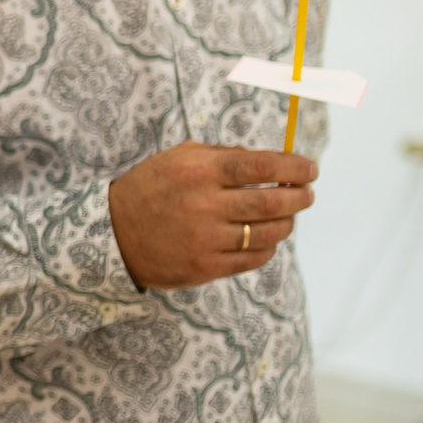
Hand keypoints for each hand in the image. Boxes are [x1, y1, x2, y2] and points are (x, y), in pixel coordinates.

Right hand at [109, 142, 316, 290]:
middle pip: (272, 201)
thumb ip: (225, 156)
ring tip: (287, 216)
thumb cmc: (152, 189)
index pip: (262, 166)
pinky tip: (266, 237)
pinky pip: (253, 258)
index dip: (295, 167)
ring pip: (269, 232)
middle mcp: (203, 204)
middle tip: (307, 193)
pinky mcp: (205, 267)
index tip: (310, 168)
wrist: (111, 234)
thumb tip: (276, 163)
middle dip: (300, 196)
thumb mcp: (179, 158)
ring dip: (287, 222)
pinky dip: (268, 246)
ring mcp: (205, 239)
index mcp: (198, 170)